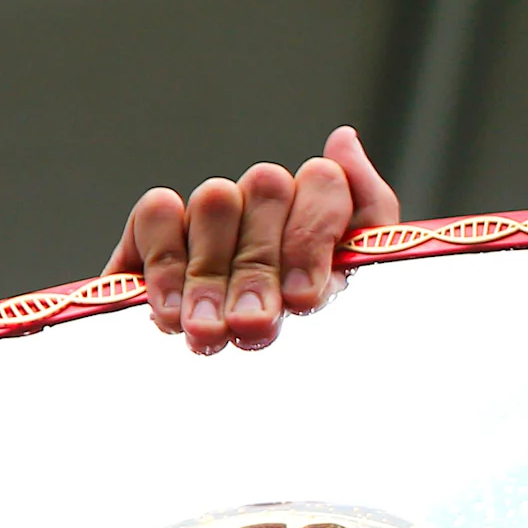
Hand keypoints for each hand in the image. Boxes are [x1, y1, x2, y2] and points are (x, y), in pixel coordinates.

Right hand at [106, 126, 402, 353]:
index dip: (312, 238)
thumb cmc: (314, 336)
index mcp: (320, 210)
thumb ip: (369, 214)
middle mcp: (267, 202)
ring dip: (210, 273)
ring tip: (207, 330)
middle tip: (251, 325)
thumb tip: (343, 139)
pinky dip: (163, 260)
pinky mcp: (158, 229)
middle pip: (267, 189)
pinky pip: (157, 211)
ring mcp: (214, 212)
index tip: (304, 299)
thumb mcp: (361, 287)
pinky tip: (170, 311)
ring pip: (216, 198)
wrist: (253, 388)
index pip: (324, 181)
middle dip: (259, 268)